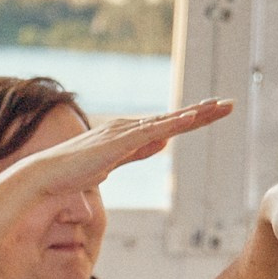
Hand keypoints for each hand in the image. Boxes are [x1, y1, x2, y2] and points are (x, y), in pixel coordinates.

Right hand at [11, 97, 232, 197]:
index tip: (214, 113)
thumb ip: (139, 151)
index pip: (167, 125)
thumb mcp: (116, 161)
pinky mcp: (121, 141)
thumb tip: (164, 142)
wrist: (48, 174)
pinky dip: (176, 123)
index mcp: (129, 133)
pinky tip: (194, 118)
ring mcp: (125, 131)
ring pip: (169, 121)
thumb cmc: (74, 172)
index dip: (192, 119)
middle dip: (203, 111)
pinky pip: (155, 131)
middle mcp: (129, 126)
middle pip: (174, 118)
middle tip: (229, 104)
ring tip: (221, 107)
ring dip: (196, 113)